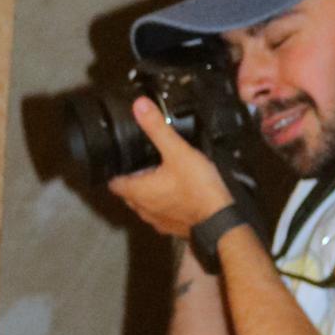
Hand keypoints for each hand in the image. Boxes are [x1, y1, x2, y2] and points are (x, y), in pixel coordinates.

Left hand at [107, 97, 232, 239]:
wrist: (220, 220)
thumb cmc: (197, 188)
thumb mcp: (177, 151)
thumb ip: (157, 128)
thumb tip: (139, 106)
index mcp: (138, 191)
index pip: (114, 183)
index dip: (115, 171)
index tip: (120, 160)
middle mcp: (144, 208)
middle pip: (129, 195)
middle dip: (133, 181)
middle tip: (143, 164)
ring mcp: (159, 220)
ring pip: (145, 205)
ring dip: (148, 194)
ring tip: (160, 177)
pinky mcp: (174, 227)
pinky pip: (162, 214)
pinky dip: (165, 204)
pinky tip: (177, 194)